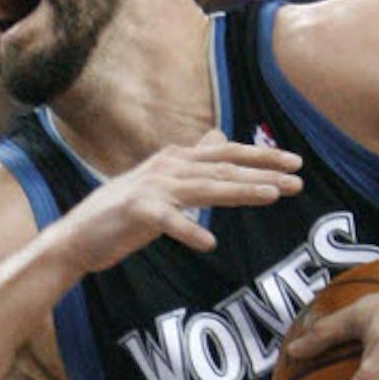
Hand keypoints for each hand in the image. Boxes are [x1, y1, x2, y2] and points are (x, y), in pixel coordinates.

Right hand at [48, 130, 301, 274]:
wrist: (80, 236)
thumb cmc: (126, 211)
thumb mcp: (163, 179)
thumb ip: (194, 160)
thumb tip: (220, 136)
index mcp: (177, 159)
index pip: (226, 154)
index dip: (262, 157)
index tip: (295, 163)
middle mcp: (168, 167)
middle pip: (223, 168)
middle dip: (264, 173)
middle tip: (298, 181)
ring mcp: (152, 188)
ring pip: (205, 189)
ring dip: (240, 191)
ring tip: (271, 196)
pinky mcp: (137, 213)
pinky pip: (168, 222)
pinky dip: (188, 231)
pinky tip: (209, 243)